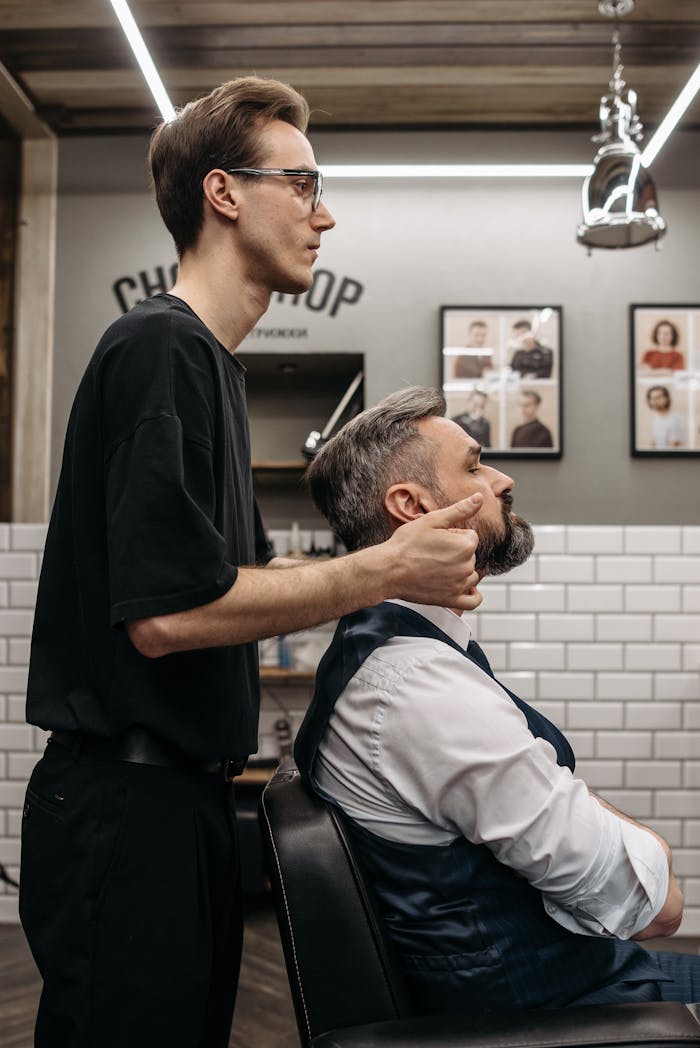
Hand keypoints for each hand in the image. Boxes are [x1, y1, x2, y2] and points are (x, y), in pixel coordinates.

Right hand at [385, 494, 482, 609]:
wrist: (387, 571)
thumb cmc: (406, 544)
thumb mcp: (432, 520)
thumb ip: (460, 509)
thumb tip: (479, 498)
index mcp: (465, 545)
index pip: (470, 537)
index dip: (453, 535)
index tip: (436, 539)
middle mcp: (466, 567)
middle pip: (470, 555)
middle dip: (455, 552)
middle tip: (432, 553)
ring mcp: (459, 585)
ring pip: (470, 574)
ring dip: (460, 570)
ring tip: (437, 567)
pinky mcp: (451, 600)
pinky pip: (473, 600)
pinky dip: (471, 594)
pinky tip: (460, 586)